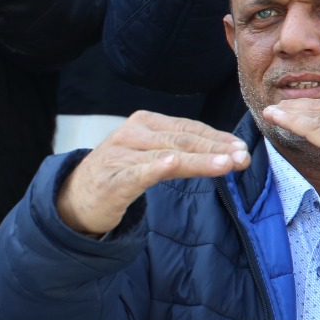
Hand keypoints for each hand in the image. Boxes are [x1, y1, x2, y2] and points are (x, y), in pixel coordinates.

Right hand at [55, 111, 249, 235]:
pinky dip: (155, 168)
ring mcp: (120, 155)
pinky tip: (172, 164)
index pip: (188, 127)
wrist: (75, 197)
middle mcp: (131, 133)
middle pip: (182, 140)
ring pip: (167, 155)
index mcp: (144, 122)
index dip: (217, 138)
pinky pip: (137, 173)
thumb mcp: (150, 155)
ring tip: (226, 164)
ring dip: (200, 160)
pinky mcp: (111, 180)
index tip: (243, 149)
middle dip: (216, 149)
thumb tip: (227, 152)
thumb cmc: (120, 174)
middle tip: (243, 158)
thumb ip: (181, 151)